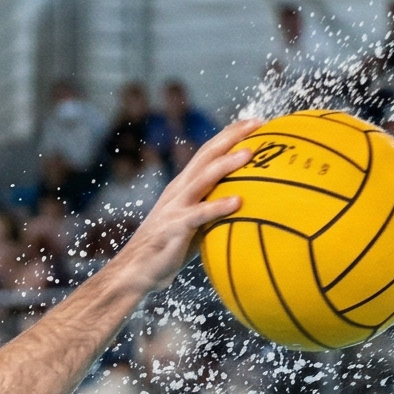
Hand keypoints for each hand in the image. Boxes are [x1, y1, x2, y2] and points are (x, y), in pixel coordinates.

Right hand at [106, 118, 262, 290]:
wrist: (135, 271)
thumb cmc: (169, 251)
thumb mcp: (194, 224)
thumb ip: (214, 211)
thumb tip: (247, 208)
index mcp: (184, 185)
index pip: (208, 151)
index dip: (230, 134)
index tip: (256, 121)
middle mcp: (179, 189)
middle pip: (206, 154)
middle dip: (231, 136)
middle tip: (258, 123)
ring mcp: (175, 207)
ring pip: (202, 178)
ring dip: (226, 164)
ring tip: (250, 153)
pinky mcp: (174, 227)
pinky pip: (199, 215)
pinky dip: (218, 206)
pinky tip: (238, 202)